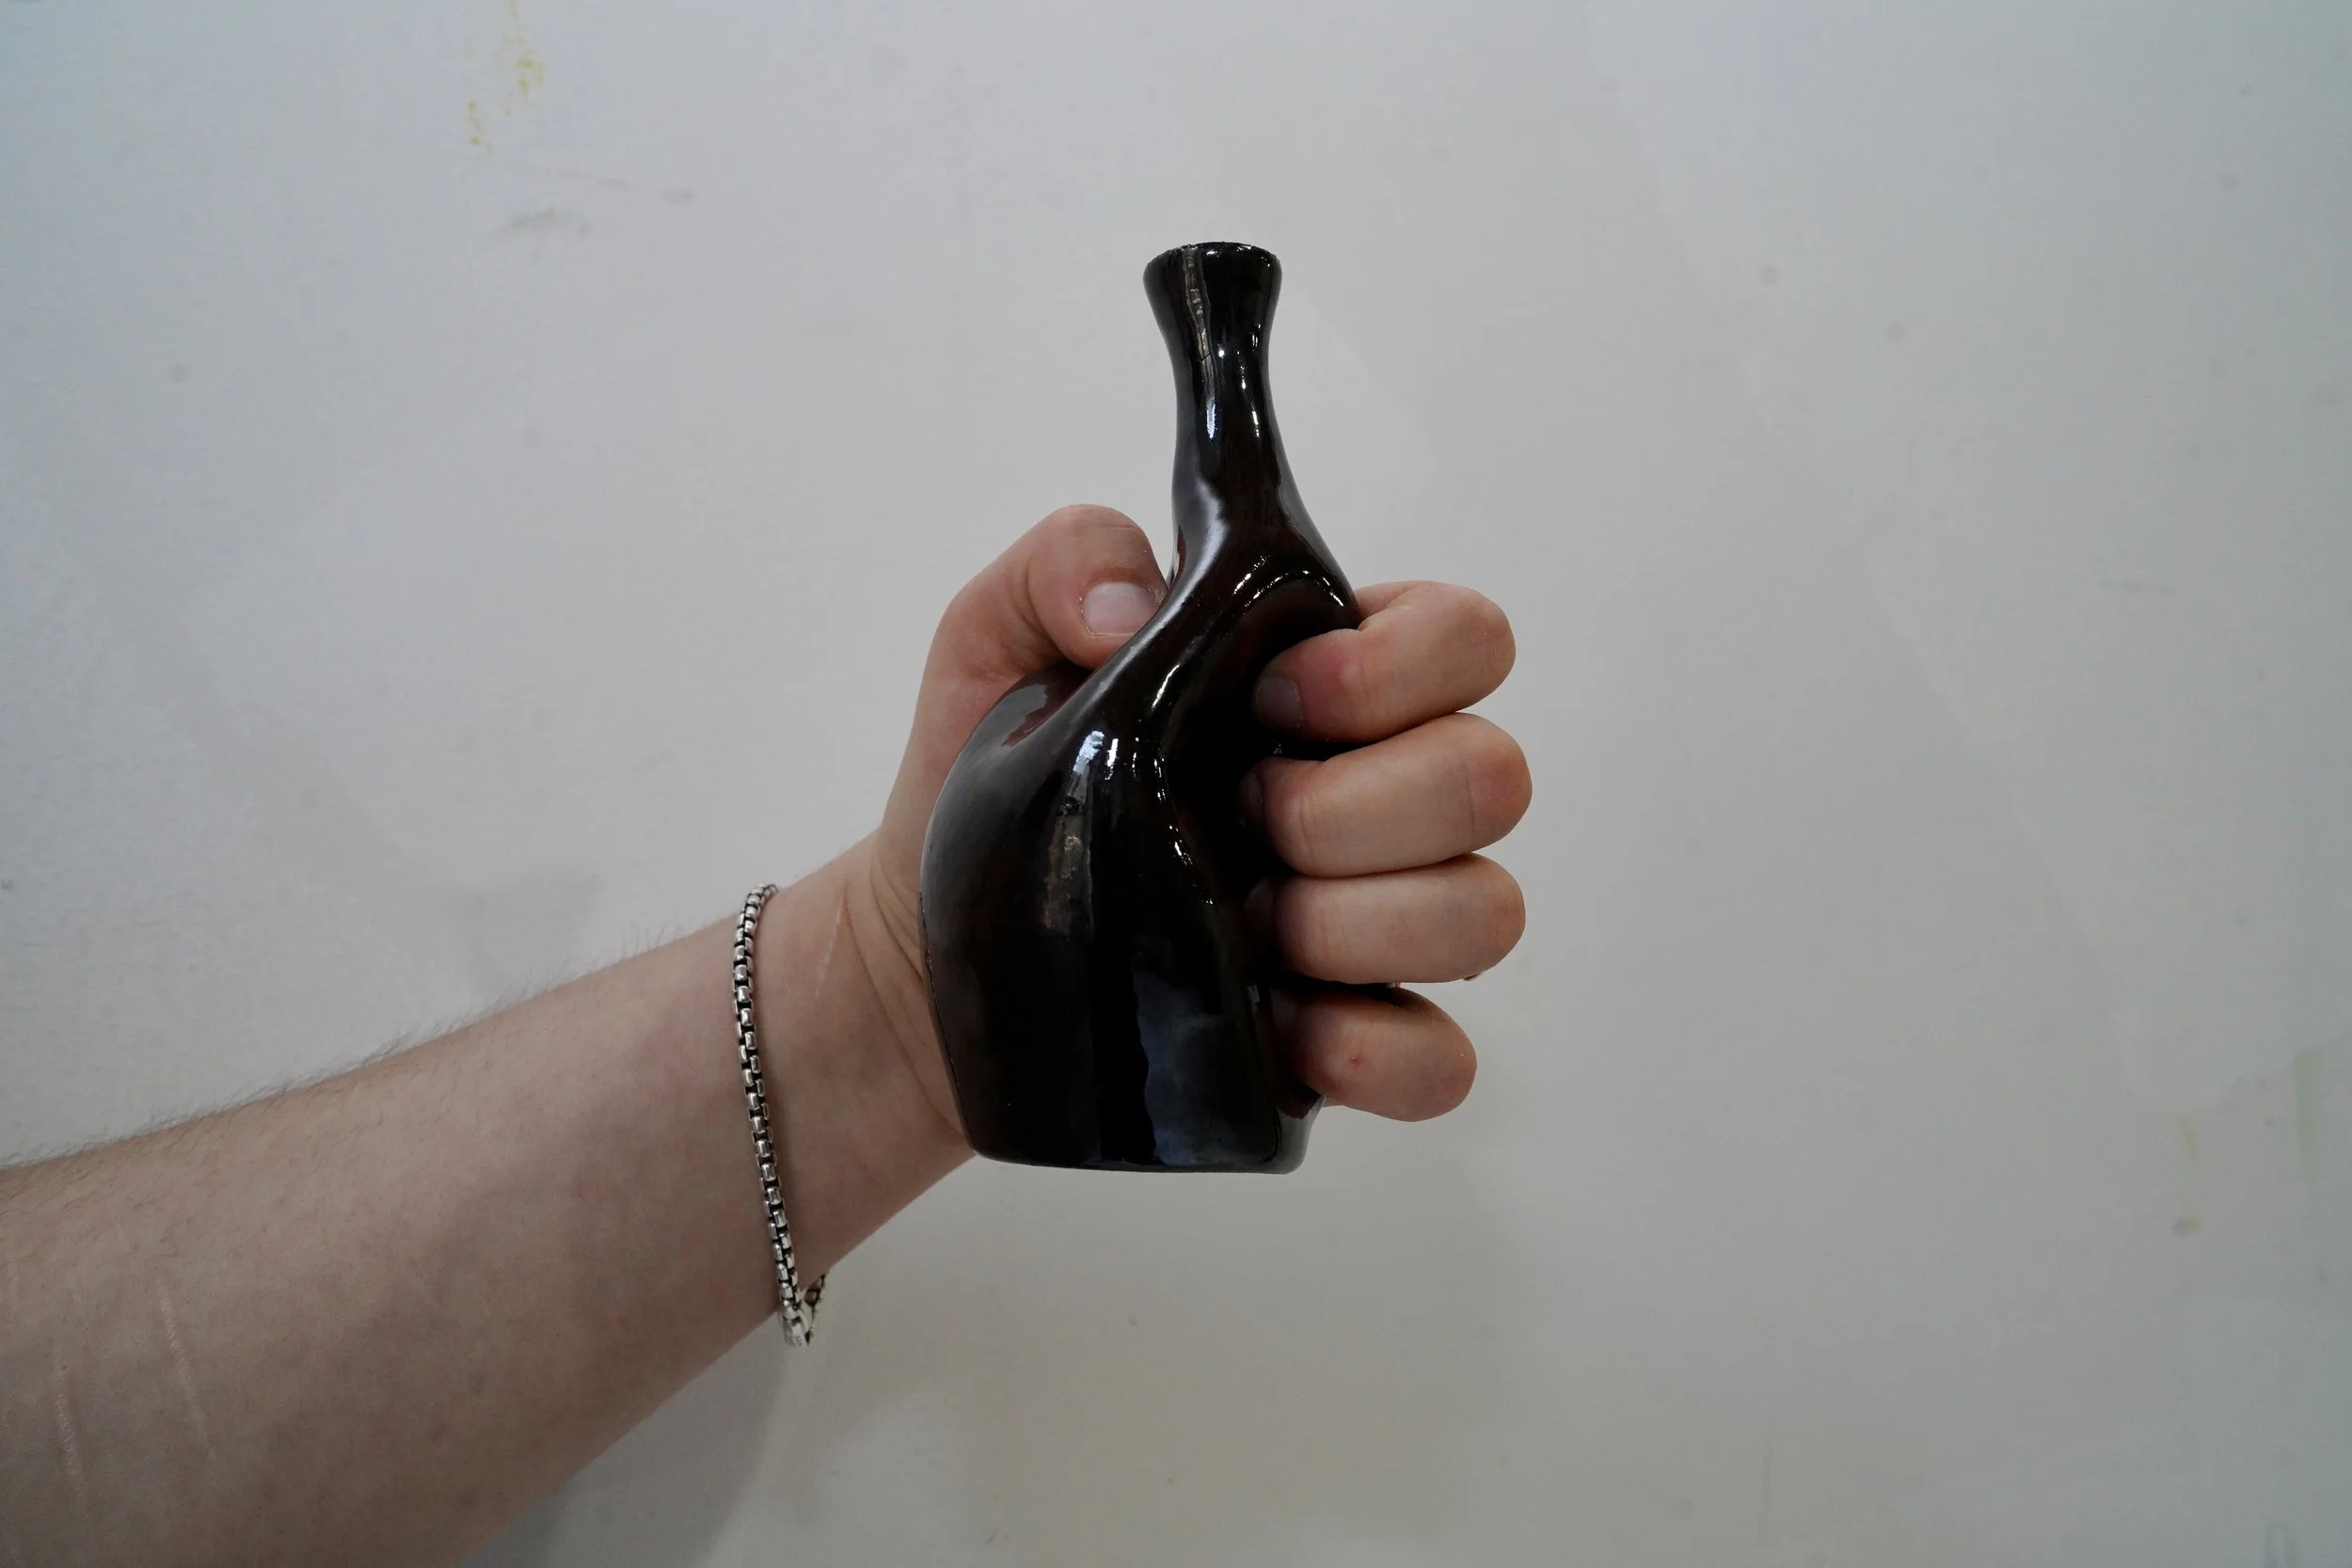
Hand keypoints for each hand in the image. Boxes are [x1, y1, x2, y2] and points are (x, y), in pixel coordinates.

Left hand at [854, 504, 1528, 1137]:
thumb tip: (1134, 605)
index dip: (1396, 665)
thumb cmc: (996, 782)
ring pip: (1483, 914)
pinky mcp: (1352, 1045)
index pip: (1467, 638)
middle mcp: (1385, 797)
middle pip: (1492, 777)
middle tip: (1242, 816)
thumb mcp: (992, 641)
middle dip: (1356, 804)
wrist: (934, 950)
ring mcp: (1381, 926)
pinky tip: (1281, 1028)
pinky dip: (1373, 1047)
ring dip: (1358, 922)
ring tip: (1245, 926)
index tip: (1270, 698)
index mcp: (1333, 681)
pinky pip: (1439, 1061)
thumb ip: (1063, 562)